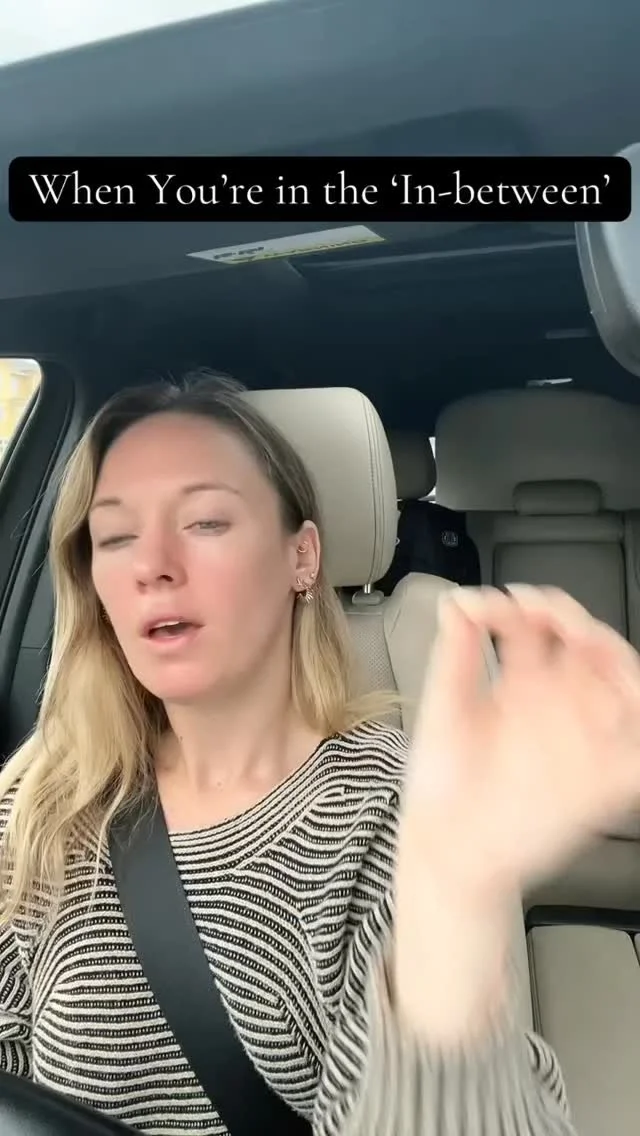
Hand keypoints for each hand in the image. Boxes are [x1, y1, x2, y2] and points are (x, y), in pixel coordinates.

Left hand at [401, 585, 639, 902]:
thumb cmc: (442, 788)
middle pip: (586, 648)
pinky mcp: (600, 782)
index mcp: (518, 687)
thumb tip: (457, 599)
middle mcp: (553, 708)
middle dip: (573, 620)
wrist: (445, 851)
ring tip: (585, 639)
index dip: (528, 606)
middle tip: (546, 611)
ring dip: (611, 656)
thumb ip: (455, 653)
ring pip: (620, 685)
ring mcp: (580, 741)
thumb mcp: (444, 709)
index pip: (539, 630)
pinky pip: (635, 751)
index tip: (500, 602)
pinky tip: (628, 695)